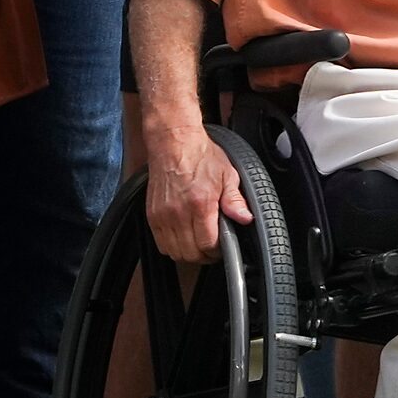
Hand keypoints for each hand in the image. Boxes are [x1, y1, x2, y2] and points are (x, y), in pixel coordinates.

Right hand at [145, 127, 252, 263]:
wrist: (174, 142)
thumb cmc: (200, 156)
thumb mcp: (228, 175)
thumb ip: (235, 200)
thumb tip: (245, 218)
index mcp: (200, 203)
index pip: (208, 244)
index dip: (218, 250)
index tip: (223, 246)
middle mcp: (179, 212)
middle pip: (190, 253)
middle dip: (204, 255)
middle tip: (212, 248)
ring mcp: (162, 215)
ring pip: (174, 252)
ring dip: (188, 254)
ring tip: (198, 244)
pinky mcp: (152, 215)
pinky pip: (161, 244)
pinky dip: (172, 247)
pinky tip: (183, 238)